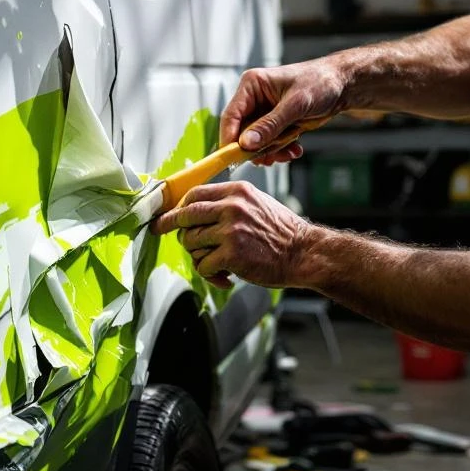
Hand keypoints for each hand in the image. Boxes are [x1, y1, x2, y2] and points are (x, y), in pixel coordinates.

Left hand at [150, 181, 317, 289]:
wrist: (305, 253)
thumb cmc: (280, 233)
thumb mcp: (255, 204)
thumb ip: (227, 204)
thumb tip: (191, 212)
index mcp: (237, 192)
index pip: (194, 195)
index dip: (177, 208)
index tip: (166, 217)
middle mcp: (232, 207)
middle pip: (185, 216)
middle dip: (172, 228)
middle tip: (164, 233)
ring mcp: (231, 230)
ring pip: (191, 243)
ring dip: (198, 257)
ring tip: (216, 264)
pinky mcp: (231, 254)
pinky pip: (202, 265)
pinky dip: (209, 275)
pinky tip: (224, 277)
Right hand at [222, 58, 347, 164]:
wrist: (343, 85)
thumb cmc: (321, 83)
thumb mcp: (295, 105)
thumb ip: (270, 125)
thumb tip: (246, 143)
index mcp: (252, 85)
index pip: (231, 116)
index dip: (230, 139)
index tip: (234, 159)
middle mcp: (253, 99)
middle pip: (241, 133)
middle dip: (257, 149)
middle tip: (270, 159)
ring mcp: (263, 112)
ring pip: (255, 142)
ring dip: (271, 151)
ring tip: (289, 152)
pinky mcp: (273, 123)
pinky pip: (268, 143)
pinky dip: (280, 150)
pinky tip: (294, 149)